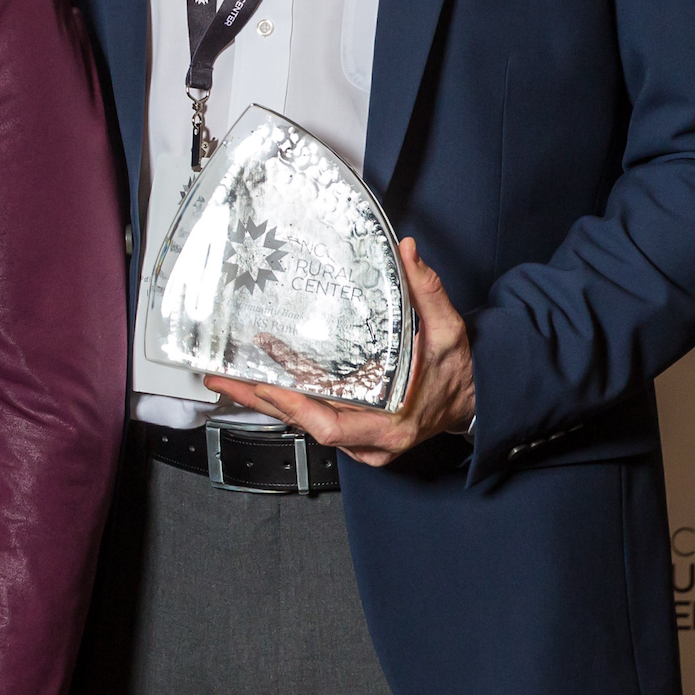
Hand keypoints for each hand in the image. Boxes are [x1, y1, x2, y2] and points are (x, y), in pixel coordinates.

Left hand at [207, 237, 474, 465]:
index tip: (267, 386)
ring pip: (303, 424)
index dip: (295, 408)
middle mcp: (371, 439)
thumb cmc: (458, 371)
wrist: (473, 401)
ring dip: (264, 401)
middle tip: (222, 379)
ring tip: (225, 378)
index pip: (331, 425)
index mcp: (393, 421)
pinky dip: (285, 401)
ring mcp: (361, 441)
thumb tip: (409, 253)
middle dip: (260, 402)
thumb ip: (427, 291)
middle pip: (304, 425)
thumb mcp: (448, 330)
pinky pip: (312, 419)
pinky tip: (257, 381)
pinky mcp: (354, 436)